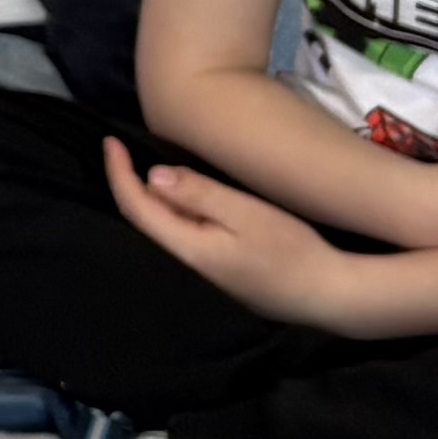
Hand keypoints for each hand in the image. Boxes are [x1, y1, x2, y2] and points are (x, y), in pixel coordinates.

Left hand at [101, 140, 368, 328]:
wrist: (327, 296)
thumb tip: (152, 175)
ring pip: (161, 229)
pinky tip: (178, 200)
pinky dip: (170, 213)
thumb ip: (199, 193)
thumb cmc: (291, 251)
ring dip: (148, 199)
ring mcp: (200, 273)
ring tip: (141, 167)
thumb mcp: (246, 213)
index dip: (118, 173)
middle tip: (122, 149)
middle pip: (143, 220)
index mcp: (185, 248)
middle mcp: (184, 265)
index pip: (136, 207)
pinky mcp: (215, 274)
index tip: (110, 142)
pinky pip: (179, 236)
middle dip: (127, 184)